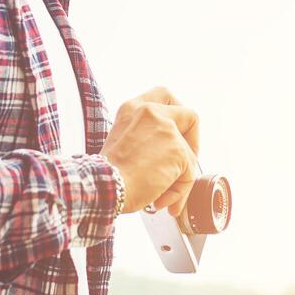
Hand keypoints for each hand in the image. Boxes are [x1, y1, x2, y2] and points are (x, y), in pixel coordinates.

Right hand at [99, 86, 199, 217]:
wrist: (102, 187)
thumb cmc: (106, 175)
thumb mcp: (121, 143)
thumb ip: (144, 139)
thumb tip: (166, 156)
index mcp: (132, 109)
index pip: (163, 95)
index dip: (177, 113)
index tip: (175, 134)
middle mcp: (150, 112)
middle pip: (189, 115)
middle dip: (192, 141)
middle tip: (184, 161)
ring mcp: (166, 129)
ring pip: (189, 154)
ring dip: (178, 178)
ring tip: (160, 193)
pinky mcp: (178, 150)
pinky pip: (189, 174)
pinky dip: (178, 191)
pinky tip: (159, 199)